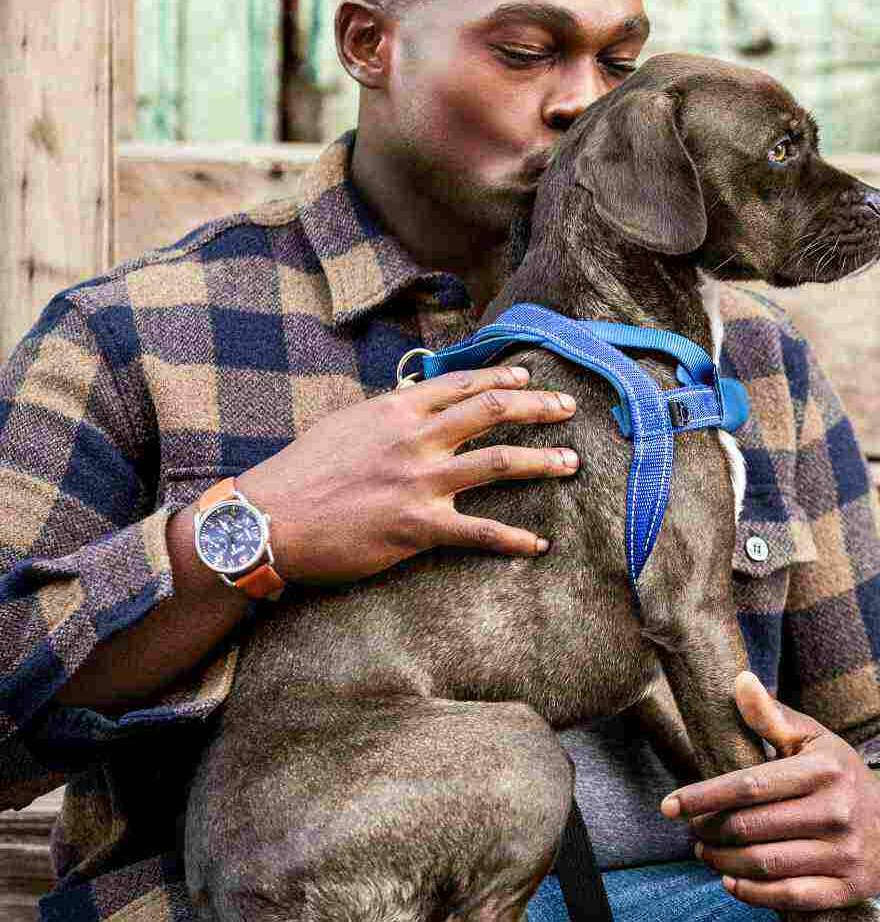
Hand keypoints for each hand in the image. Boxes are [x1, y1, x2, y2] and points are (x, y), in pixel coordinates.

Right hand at [235, 364, 578, 584]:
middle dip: (538, 406)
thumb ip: (390, 414)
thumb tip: (421, 401)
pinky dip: (514, 539)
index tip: (529, 377)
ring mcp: (419, 482)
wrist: (267, 520)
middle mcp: (415, 439)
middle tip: (569, 406)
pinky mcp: (418, 528)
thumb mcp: (346, 426)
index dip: (503, 377)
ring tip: (571, 462)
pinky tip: (539, 544)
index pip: (463, 383)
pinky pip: (480, 532)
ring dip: (543, 461)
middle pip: (492, 411)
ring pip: (498, 462)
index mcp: (397, 411)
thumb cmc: (302, 473)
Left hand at [659, 671, 879, 910]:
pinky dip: (751, 892)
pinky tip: (730, 880)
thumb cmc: (839, 775)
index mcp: (825, 769)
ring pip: (765, 863)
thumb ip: (772, 716)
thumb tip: (739, 681)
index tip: (669, 805)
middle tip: (692, 830)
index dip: (704, 796)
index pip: (750, 785)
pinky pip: (788, 896)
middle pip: (752, 827)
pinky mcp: (848, 888)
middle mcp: (838, 810)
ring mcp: (845, 852)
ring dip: (723, 861)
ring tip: (705, 852)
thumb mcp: (813, 739)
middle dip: (711, 830)